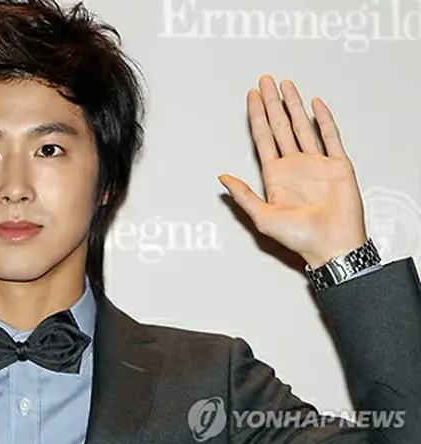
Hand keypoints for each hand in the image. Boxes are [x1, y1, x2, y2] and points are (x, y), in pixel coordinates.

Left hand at [218, 75, 366, 267]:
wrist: (332, 245)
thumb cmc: (299, 237)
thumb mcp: (262, 217)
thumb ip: (243, 195)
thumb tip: (221, 178)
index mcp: (275, 175)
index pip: (262, 137)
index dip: (256, 116)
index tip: (251, 97)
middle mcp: (294, 166)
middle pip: (280, 126)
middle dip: (272, 102)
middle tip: (265, 81)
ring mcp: (316, 163)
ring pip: (303, 125)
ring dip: (294, 104)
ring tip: (286, 85)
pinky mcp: (338, 165)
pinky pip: (331, 136)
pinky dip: (324, 119)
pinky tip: (316, 104)